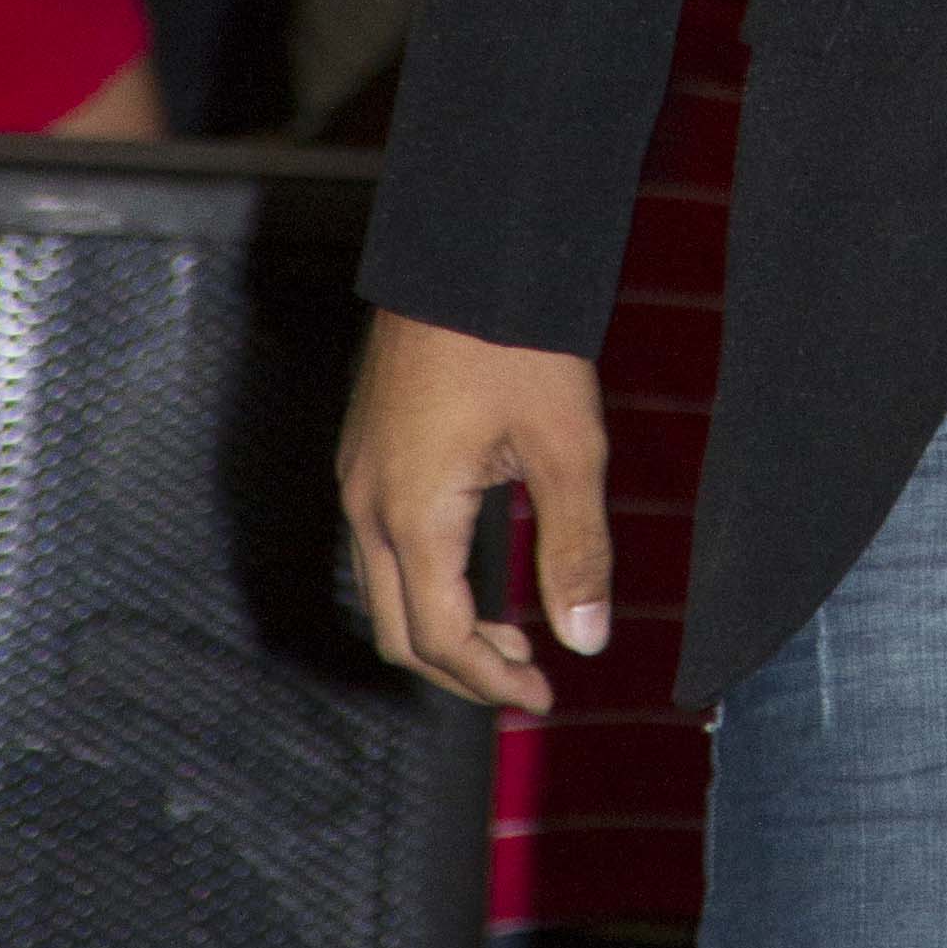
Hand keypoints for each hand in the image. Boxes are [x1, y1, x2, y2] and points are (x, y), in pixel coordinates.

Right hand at [339, 308, 611, 714]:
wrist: (469, 248)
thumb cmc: (520, 341)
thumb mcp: (566, 447)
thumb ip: (576, 550)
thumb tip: (588, 642)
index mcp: (410, 515)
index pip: (441, 638)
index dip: (491, 681)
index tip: (544, 699)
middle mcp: (365, 505)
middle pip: (400, 630)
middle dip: (463, 668)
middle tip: (529, 681)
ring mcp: (358, 476)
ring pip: (386, 589)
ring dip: (444, 625)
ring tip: (516, 635)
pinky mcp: (365, 450)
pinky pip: (382, 546)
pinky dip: (427, 581)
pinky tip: (479, 570)